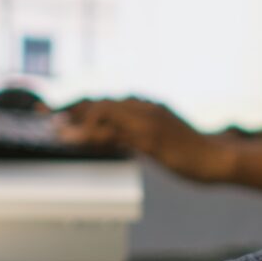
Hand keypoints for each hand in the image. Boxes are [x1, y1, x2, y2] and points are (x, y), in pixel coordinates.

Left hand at [59, 98, 236, 183]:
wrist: (218, 158)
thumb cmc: (191, 153)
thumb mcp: (159, 142)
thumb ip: (137, 137)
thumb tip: (113, 141)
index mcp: (146, 107)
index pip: (105, 102)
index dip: (78, 105)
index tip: (55, 112)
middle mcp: (144, 108)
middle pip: (98, 102)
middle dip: (69, 108)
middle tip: (44, 116)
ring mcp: (148, 120)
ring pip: (104, 112)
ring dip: (76, 121)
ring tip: (56, 131)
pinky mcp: (151, 137)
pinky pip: (116, 132)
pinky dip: (92, 135)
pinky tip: (76, 141)